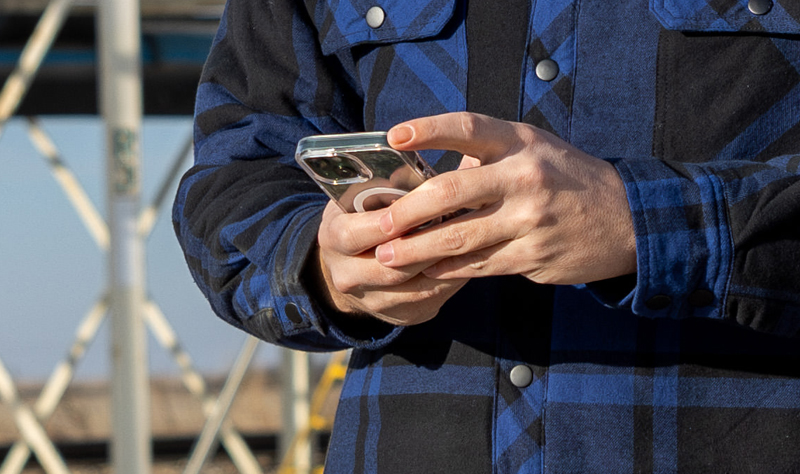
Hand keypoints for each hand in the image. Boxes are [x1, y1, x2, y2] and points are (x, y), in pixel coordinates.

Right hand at [313, 200, 467, 325]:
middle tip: (460, 224)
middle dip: (426, 246)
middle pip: (391, 267)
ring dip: (445, 264)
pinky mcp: (401, 316)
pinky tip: (471, 259)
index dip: (387, 222)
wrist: (354, 263)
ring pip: (417, 288)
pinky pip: (433, 299)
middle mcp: (346, 276)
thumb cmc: (364, 217)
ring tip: (471, 241)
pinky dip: (454, 278)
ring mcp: (372, 302)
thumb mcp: (363, 196)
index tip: (419, 204)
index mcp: (333, 239)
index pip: (355, 234)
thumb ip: (386, 186)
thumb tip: (412, 171)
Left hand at [374, 112, 636, 284]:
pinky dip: (447, 270)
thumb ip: (488, 154)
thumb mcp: (535, 149)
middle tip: (377, 225)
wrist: (628, 219)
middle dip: (406, 212)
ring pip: (459, 237)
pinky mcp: (533, 257)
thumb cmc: (567, 178)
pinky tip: (424, 273)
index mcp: (520, 143)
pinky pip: (479, 266)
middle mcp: (524, 177)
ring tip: (386, 257)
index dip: (428, 129)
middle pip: (450, 192)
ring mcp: (530, 220)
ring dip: (416, 250)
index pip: (467, 127)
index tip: (394, 137)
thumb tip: (431, 168)